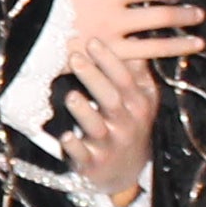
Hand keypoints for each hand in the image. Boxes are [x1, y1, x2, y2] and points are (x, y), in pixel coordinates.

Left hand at [55, 0, 203, 200]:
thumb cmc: (130, 124)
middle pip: (111, 98)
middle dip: (94, 77)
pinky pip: (83, 155)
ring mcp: (110, 144)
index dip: (111, 60)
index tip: (93, 40)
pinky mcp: (93, 163)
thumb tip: (136, 35)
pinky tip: (64, 137)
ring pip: (97, 127)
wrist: (126, 172)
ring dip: (84, 112)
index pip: (126, 78)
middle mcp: (127, 123)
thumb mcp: (141, 99)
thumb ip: (136, 71)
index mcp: (138, 103)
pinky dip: (74, 147)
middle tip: (75, 56)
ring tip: (71, 96)